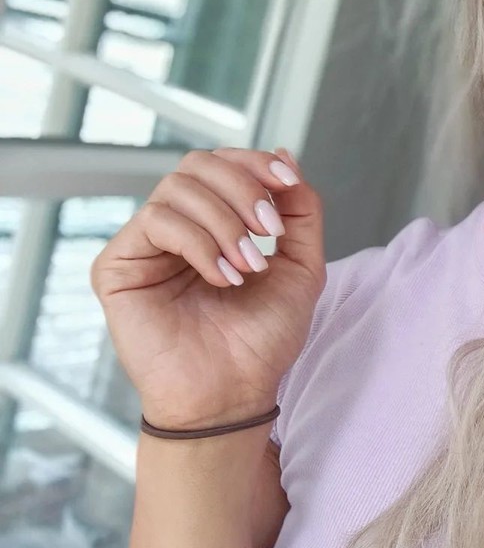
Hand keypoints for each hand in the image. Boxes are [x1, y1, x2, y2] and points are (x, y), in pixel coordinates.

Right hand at [90, 147, 325, 429]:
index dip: (254, 163)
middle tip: (268, 231)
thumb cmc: (263, 341)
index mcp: (214, 224)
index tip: (286, 181)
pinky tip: (221, 279)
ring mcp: (145, 246)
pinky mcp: (118, 267)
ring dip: (224, 222)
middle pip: (197, 164)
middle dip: (242, 188)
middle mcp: (176, 229)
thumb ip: (300, 211)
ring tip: (248, 267)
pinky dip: (199, 243)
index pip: (223, 165)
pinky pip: (156, 221)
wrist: (235, 394)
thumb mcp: (303, 266)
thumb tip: (284, 154)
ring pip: (177, 187)